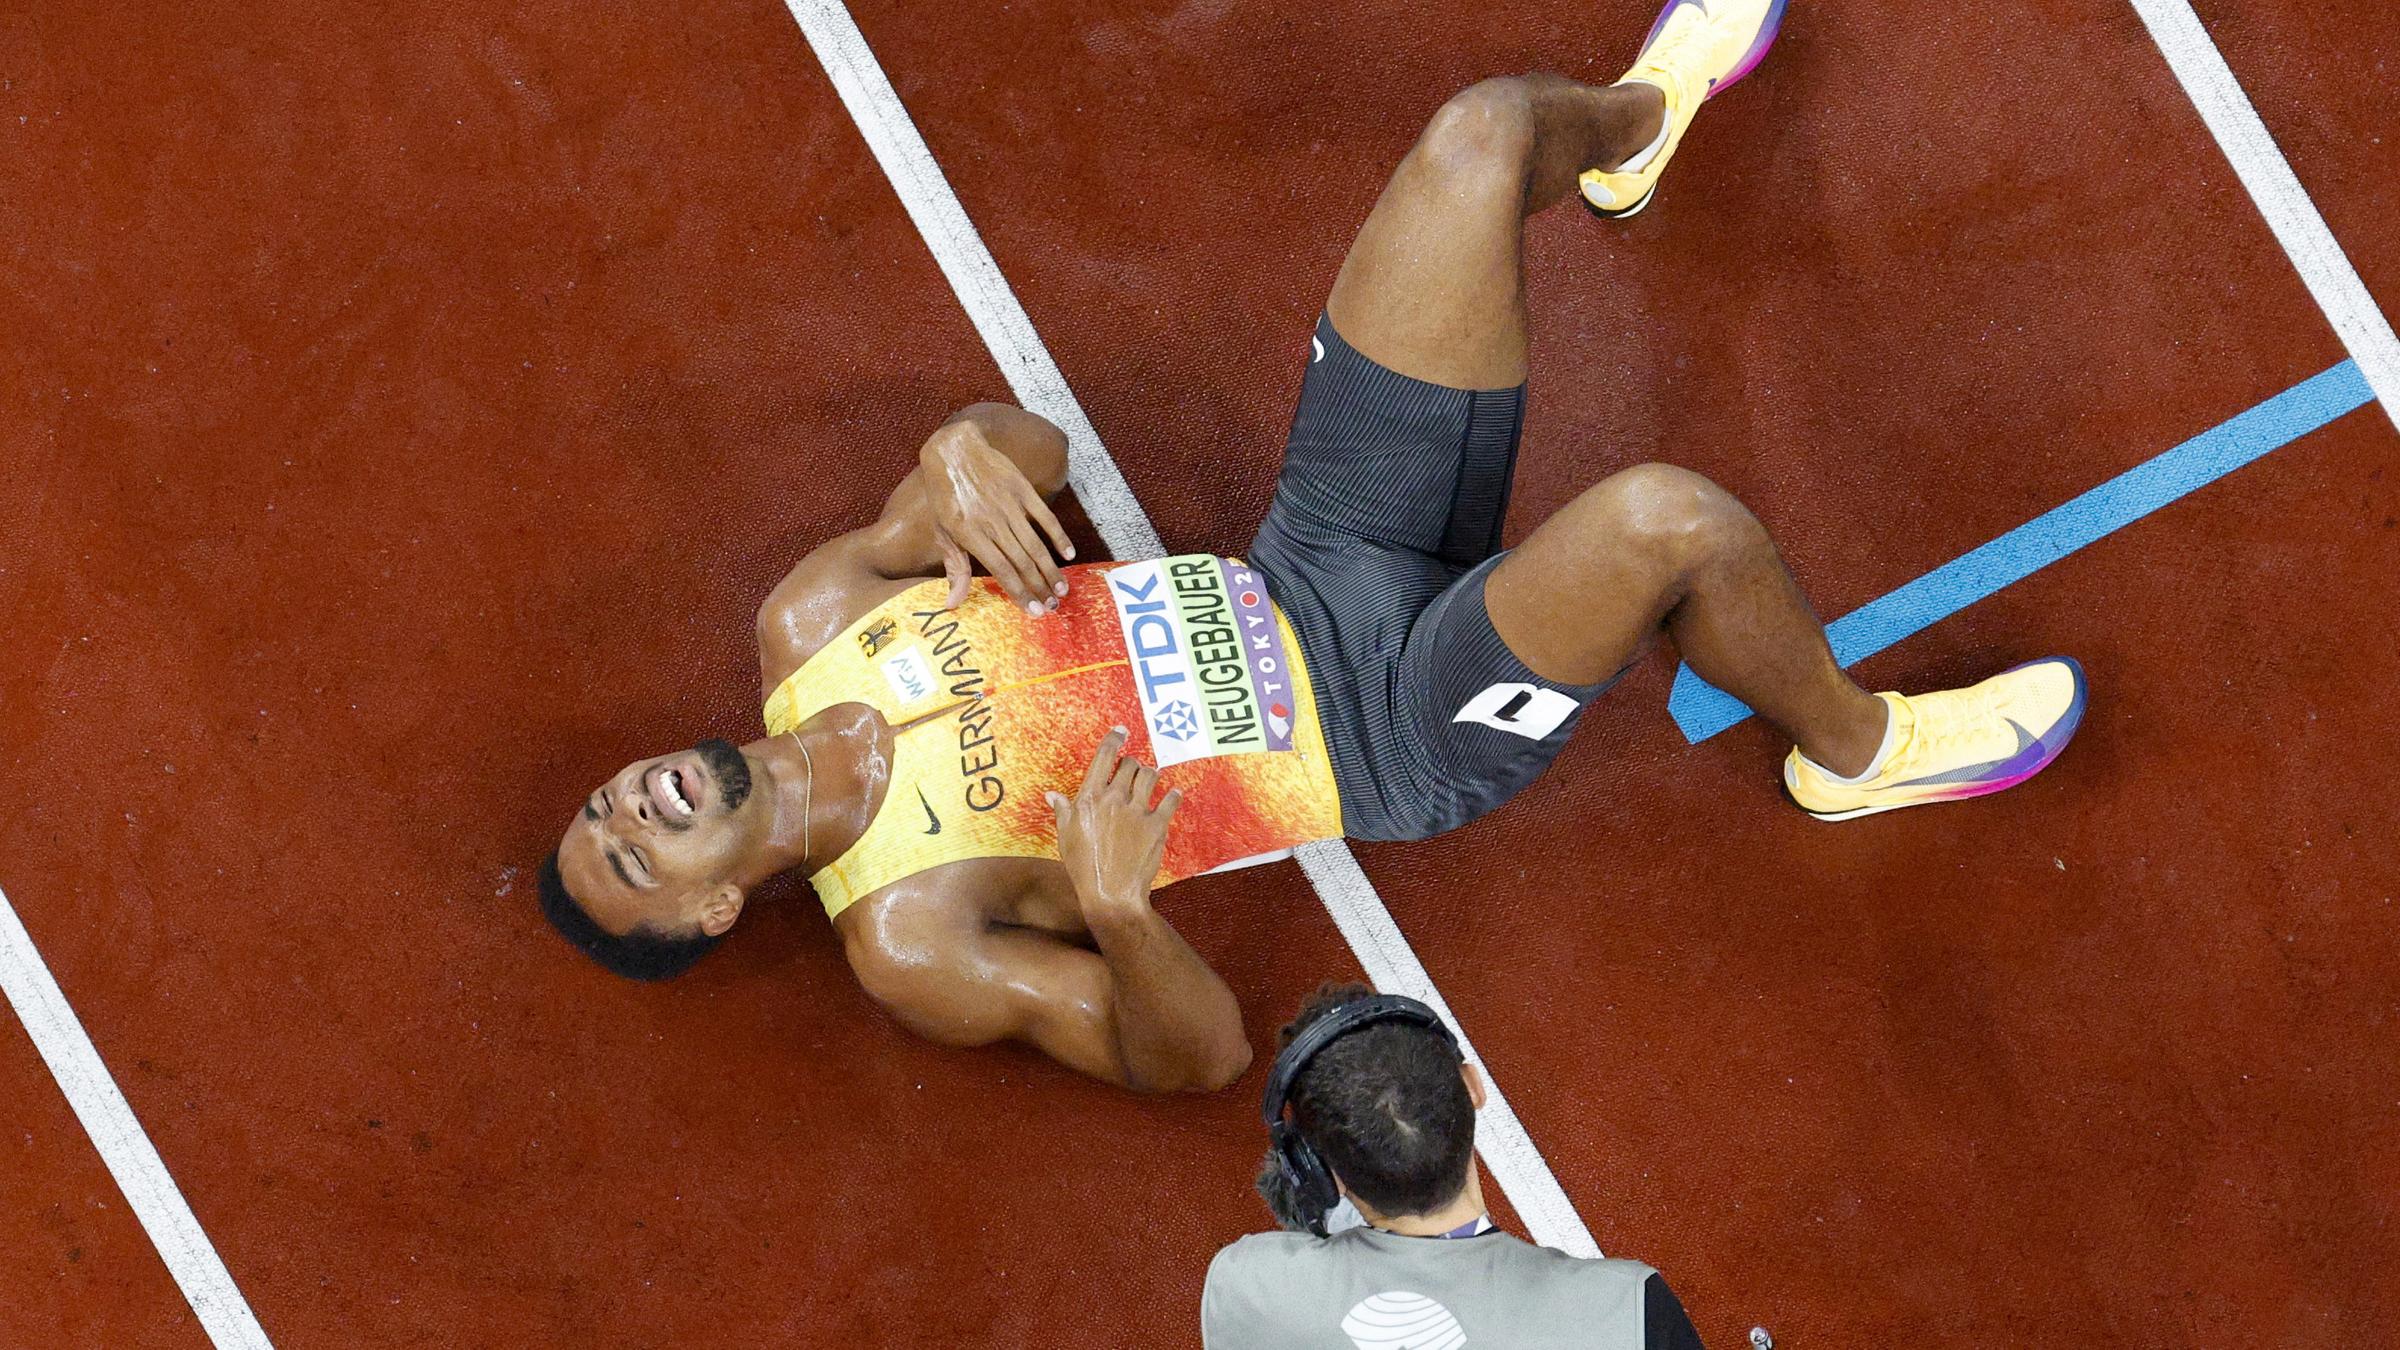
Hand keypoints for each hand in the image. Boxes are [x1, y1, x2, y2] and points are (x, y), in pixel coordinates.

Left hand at [921, 417, 1074, 613]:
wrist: (955, 450)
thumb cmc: (944, 494)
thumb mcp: (943, 531)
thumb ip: (954, 568)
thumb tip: (952, 604)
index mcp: (971, 535)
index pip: (1001, 571)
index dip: (1019, 593)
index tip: (1034, 611)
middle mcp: (992, 522)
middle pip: (1022, 562)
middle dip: (1039, 587)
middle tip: (1053, 606)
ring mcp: (1010, 506)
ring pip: (1035, 544)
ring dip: (1051, 569)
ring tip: (1062, 589)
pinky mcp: (1022, 491)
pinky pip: (1044, 517)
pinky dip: (1058, 536)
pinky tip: (1068, 553)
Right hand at [1047, 728, 1180, 920]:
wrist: (1110, 893)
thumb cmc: (1083, 866)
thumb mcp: (1065, 836)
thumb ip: (1062, 811)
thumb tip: (1052, 795)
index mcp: (1090, 798)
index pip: (1104, 757)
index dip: (1114, 739)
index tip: (1121, 731)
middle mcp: (1115, 798)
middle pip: (1130, 764)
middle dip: (1132, 763)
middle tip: (1132, 769)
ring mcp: (1138, 811)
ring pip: (1150, 776)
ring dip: (1150, 774)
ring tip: (1149, 779)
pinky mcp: (1157, 826)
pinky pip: (1170, 800)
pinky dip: (1173, 795)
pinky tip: (1173, 794)